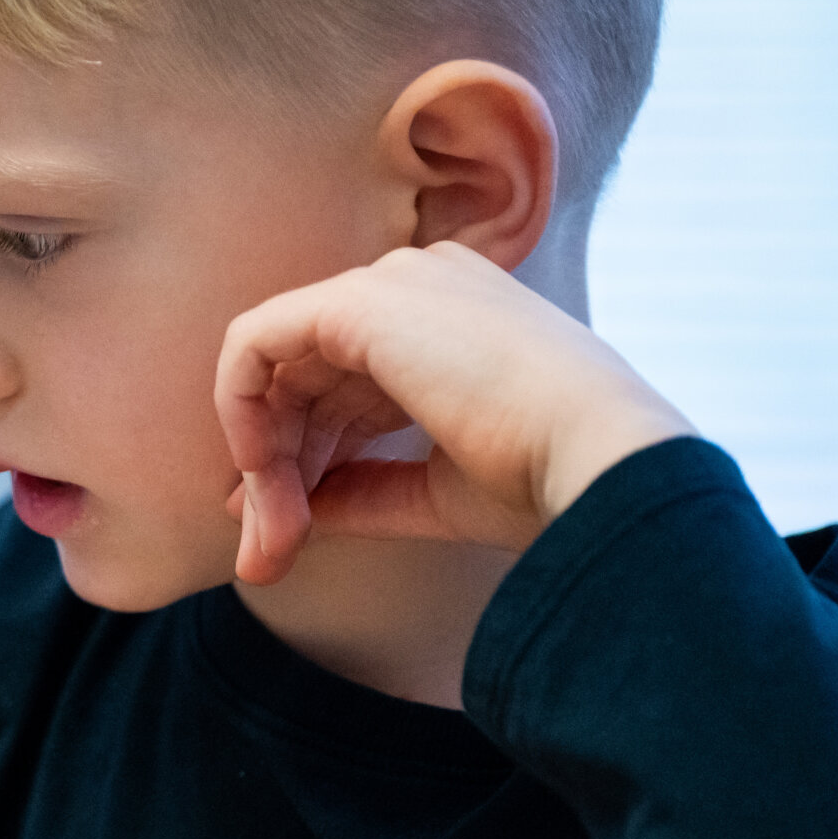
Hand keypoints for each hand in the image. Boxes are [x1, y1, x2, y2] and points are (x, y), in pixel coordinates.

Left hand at [215, 242, 693, 585]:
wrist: (599, 465)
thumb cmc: (545, 482)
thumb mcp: (433, 490)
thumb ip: (356, 488)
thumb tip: (275, 513)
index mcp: (450, 320)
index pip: (345, 385)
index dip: (305, 458)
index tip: (286, 532)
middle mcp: (418, 287)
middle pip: (303, 379)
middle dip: (273, 471)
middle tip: (267, 553)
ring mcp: (390, 284)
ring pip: (273, 368)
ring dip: (260, 462)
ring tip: (272, 540)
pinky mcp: (357, 302)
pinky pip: (251, 346)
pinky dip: (238, 414)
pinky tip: (259, 475)